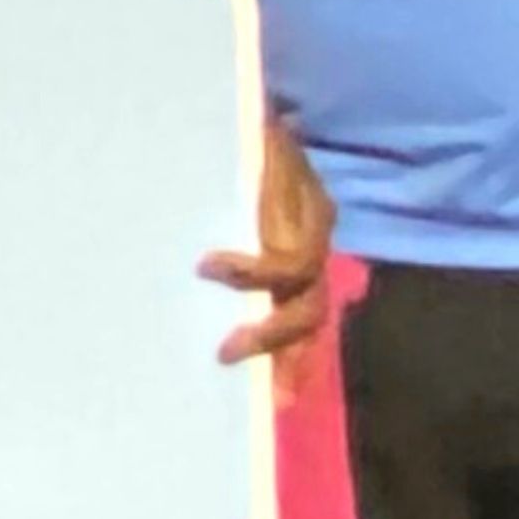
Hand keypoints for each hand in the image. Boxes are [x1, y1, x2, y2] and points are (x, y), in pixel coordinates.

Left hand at [198, 119, 334, 399]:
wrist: (297, 142)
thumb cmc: (275, 141)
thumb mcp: (273, 139)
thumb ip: (275, 137)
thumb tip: (276, 118)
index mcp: (309, 220)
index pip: (289, 264)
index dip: (250, 272)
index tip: (202, 267)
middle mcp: (316, 251)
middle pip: (306, 307)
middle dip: (270, 335)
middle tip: (223, 352)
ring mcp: (310, 270)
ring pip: (309, 325)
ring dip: (289, 360)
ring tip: (274, 400)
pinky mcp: (297, 282)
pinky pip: (301, 325)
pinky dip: (293, 360)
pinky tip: (281, 394)